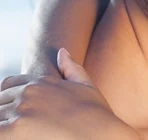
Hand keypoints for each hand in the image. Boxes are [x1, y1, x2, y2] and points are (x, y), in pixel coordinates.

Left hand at [0, 48, 138, 138]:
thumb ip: (72, 68)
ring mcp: (21, 111)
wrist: (102, 133)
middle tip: (20, 126)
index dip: (7, 98)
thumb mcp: (86, 86)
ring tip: (17, 131)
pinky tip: (14, 136)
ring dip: (4, 123)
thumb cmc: (98, 114)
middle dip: (5, 114)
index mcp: (41, 82)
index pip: (7, 85)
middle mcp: (28, 94)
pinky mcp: (14, 130)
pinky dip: (2, 133)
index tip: (15, 113)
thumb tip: (62, 51)